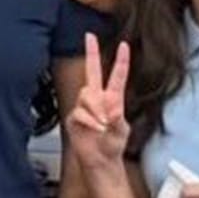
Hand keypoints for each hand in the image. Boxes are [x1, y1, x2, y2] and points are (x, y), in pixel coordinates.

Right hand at [62, 33, 132, 175]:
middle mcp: (97, 99)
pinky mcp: (74, 117)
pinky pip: (80, 112)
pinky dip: (90, 121)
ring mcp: (84, 107)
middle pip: (92, 71)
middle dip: (91, 53)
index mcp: (113, 99)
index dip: (121, 61)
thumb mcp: (122, 131)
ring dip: (96, 110)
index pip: (117, 76)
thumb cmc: (112, 145)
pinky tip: (95, 129)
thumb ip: (118, 119)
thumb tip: (113, 109)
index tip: (124, 45)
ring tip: (103, 124)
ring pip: (87, 95)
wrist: (100, 160)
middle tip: (89, 36)